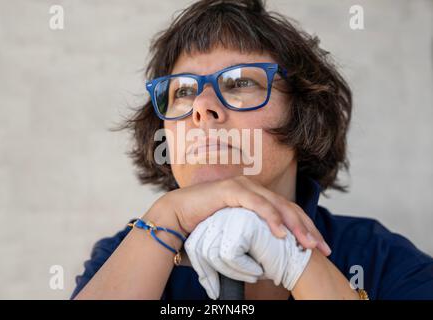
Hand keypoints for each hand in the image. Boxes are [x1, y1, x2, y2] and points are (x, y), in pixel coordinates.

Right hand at [156, 175, 330, 254]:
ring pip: (276, 205)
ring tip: (306, 244)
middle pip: (288, 207)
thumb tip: (269, 251)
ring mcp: (243, 186)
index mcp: (256, 196)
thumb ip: (253, 232)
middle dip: (308, 228)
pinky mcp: (231, 190)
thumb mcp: (236, 228)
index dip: (305, 227)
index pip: (287, 210)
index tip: (318, 247)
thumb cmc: (204, 223)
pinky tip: (281, 234)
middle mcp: (253, 188)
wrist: (176, 214)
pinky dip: (270, 218)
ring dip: (294, 225)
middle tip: (321, 248)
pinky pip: (256, 204)